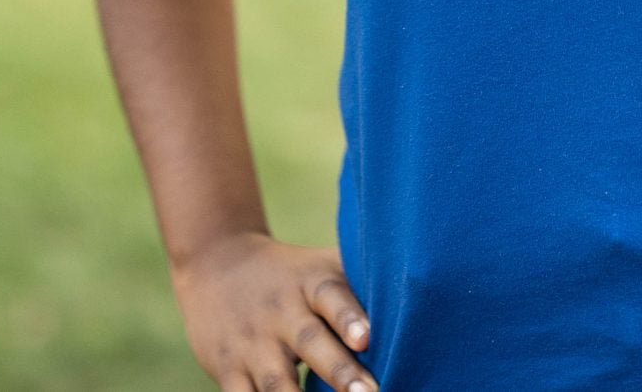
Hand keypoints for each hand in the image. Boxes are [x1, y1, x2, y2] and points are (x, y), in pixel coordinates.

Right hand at [171, 230, 377, 391]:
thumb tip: (426, 297)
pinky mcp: (227, 369)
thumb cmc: (290, 273)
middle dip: (339, 371)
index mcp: (308, 283)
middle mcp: (280, 312)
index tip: (368, 338)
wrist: (215, 262)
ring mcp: (251, 344)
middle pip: (310, 341)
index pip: (330, 294)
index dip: (349, 316)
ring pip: (275, 381)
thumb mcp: (319, 266)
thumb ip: (360, 285)